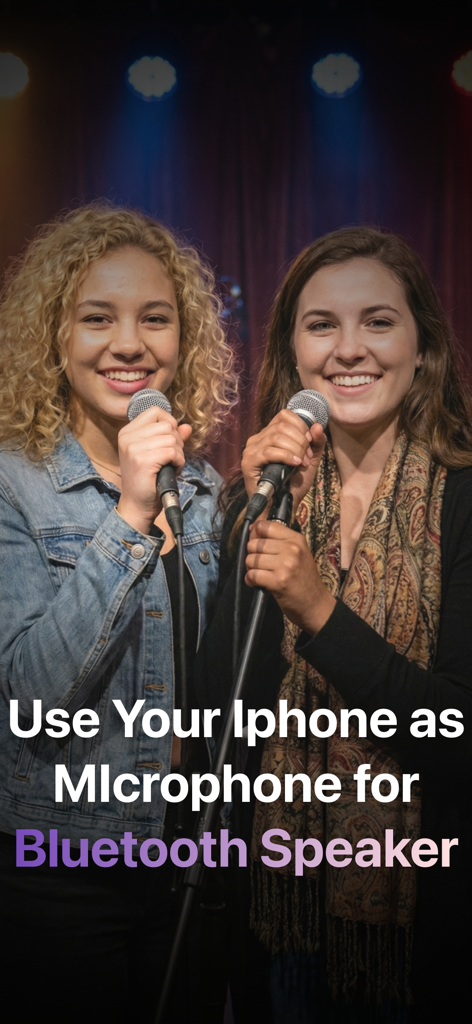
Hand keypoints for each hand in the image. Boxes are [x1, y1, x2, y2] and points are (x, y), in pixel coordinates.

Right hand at [116, 406, 191, 534]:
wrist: (137, 506)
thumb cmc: (148, 481)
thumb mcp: (160, 454)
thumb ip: (172, 438)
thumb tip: (187, 427)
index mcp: (127, 432)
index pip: (155, 411)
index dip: (169, 424)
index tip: (169, 442)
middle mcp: (127, 437)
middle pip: (167, 424)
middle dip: (177, 441)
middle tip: (171, 458)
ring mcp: (133, 448)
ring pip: (172, 438)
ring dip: (179, 453)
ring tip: (170, 465)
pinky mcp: (142, 460)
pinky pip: (173, 451)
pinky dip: (179, 461)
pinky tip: (172, 470)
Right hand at [241, 410, 325, 513]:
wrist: (283, 504)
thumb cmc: (294, 483)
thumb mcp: (310, 459)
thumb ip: (316, 443)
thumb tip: (317, 426)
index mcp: (270, 434)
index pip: (284, 415)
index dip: (301, 426)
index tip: (310, 442)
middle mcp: (258, 438)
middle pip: (282, 426)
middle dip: (300, 440)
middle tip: (306, 457)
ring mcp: (251, 449)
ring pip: (276, 437)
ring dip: (295, 449)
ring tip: (301, 463)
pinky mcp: (249, 462)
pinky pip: (268, 451)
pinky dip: (286, 456)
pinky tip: (295, 464)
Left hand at [245, 519, 335, 634]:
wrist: (316, 604)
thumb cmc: (304, 579)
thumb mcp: (298, 554)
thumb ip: (278, 541)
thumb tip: (253, 529)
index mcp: (296, 539)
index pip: (265, 526)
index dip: (255, 533)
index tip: (255, 541)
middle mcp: (292, 549)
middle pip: (254, 544)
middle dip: (252, 555)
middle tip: (261, 565)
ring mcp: (285, 565)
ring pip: (251, 559)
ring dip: (251, 569)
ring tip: (261, 575)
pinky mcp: (278, 581)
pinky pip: (252, 575)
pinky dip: (250, 581)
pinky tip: (258, 584)